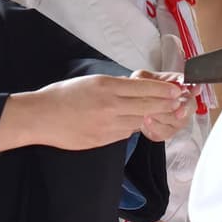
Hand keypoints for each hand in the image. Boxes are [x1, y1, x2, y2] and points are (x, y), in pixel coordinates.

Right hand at [0, 75, 186, 152]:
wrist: (41, 117)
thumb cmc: (62, 95)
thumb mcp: (90, 81)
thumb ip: (113, 86)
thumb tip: (135, 89)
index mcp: (107, 86)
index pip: (144, 88)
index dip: (164, 90)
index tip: (177, 90)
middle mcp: (111, 105)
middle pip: (148, 106)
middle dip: (167, 105)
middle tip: (180, 103)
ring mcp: (108, 125)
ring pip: (139, 121)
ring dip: (153, 117)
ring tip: (165, 113)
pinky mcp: (103, 140)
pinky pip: (125, 133)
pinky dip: (132, 127)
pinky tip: (135, 122)